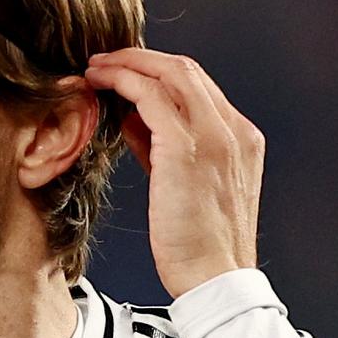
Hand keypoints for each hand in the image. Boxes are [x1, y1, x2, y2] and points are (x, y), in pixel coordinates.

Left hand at [83, 49, 262, 298]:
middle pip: (187, 69)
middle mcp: (234, 130)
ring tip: (95, 68)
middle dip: (141, 58)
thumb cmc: (197, 245)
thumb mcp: (186, 188)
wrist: (215, 279)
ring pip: (171, 73)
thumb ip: (163, 149)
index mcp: (241, 139)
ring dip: (128, 64)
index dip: (158, 71)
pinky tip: (99, 85)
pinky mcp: (187, 149)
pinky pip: (151, 97)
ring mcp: (215, 137)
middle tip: (104, 61)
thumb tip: (132, 120)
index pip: (199, 86)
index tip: (126, 73)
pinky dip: (124, 83)